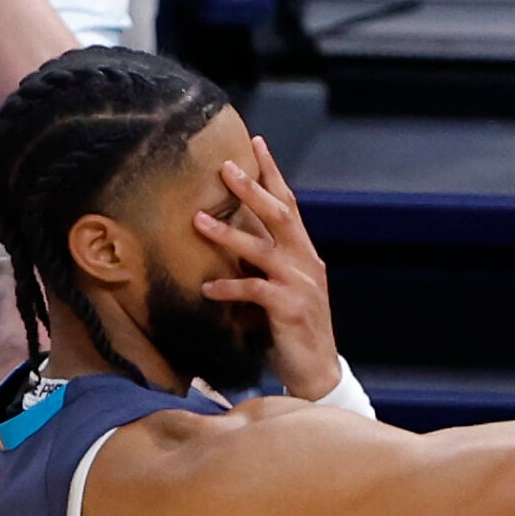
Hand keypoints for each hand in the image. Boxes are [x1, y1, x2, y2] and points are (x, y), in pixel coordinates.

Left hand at [197, 137, 340, 400]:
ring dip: (228, 235)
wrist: (316, 373)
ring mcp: (300, 286)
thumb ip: (263, 266)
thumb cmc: (292, 332)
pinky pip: (254, 291)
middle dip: (252, 189)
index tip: (255, 142)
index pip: (289, 204)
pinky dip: (229, 288)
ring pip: (261, 250)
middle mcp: (306, 263)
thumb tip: (230, 246)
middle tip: (225, 167)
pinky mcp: (290, 310)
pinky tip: (207, 289)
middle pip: (279, 215)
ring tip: (198, 221)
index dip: (272, 173)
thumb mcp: (280, 291)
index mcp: (304, 254)